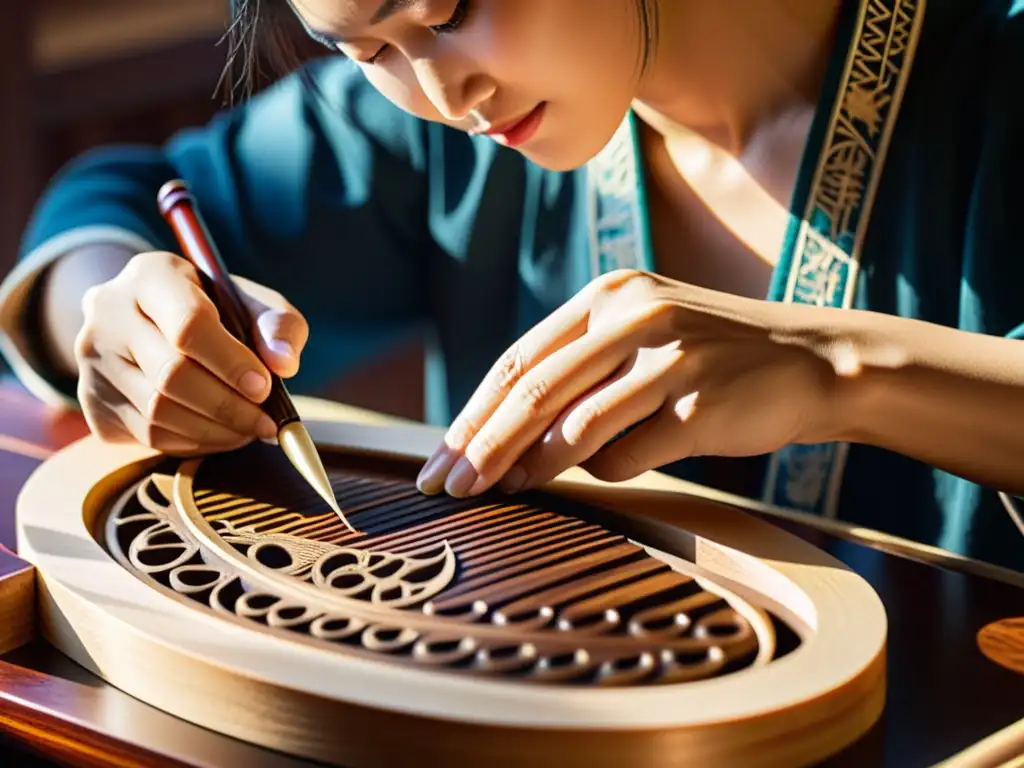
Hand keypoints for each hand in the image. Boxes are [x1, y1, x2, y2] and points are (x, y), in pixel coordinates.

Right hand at [75, 251, 308, 454]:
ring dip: (216, 431)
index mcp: (151, 275)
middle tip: (267, 423)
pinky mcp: (93, 402)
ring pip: (158, 413)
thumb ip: (279, 325)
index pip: (189, 325)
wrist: (151, 322)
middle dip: (230, 406)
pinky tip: (222, 434)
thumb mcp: (252, 303)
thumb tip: (284, 364)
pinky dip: (194, 443)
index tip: (265, 388)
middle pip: (171, 375)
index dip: (232, 363)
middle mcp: (108, 313)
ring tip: (251, 429)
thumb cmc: (215, 310)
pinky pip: (148, 436)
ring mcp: (93, 360)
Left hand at [416, 270, 846, 496]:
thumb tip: (502, 434)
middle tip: (448, 489)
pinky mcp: (702, 402)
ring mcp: (671, 356)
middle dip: (482, 446)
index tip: (441, 458)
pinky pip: (630, 454)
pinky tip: (611, 470)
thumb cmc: (713, 359)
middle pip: (535, 391)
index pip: (521, 360)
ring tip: (506, 492)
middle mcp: (635, 315)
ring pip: (575, 424)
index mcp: (610, 294)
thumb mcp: (643, 337)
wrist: (813, 362)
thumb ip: (581, 368)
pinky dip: (608, 471)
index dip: (473, 413)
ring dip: (532, 466)